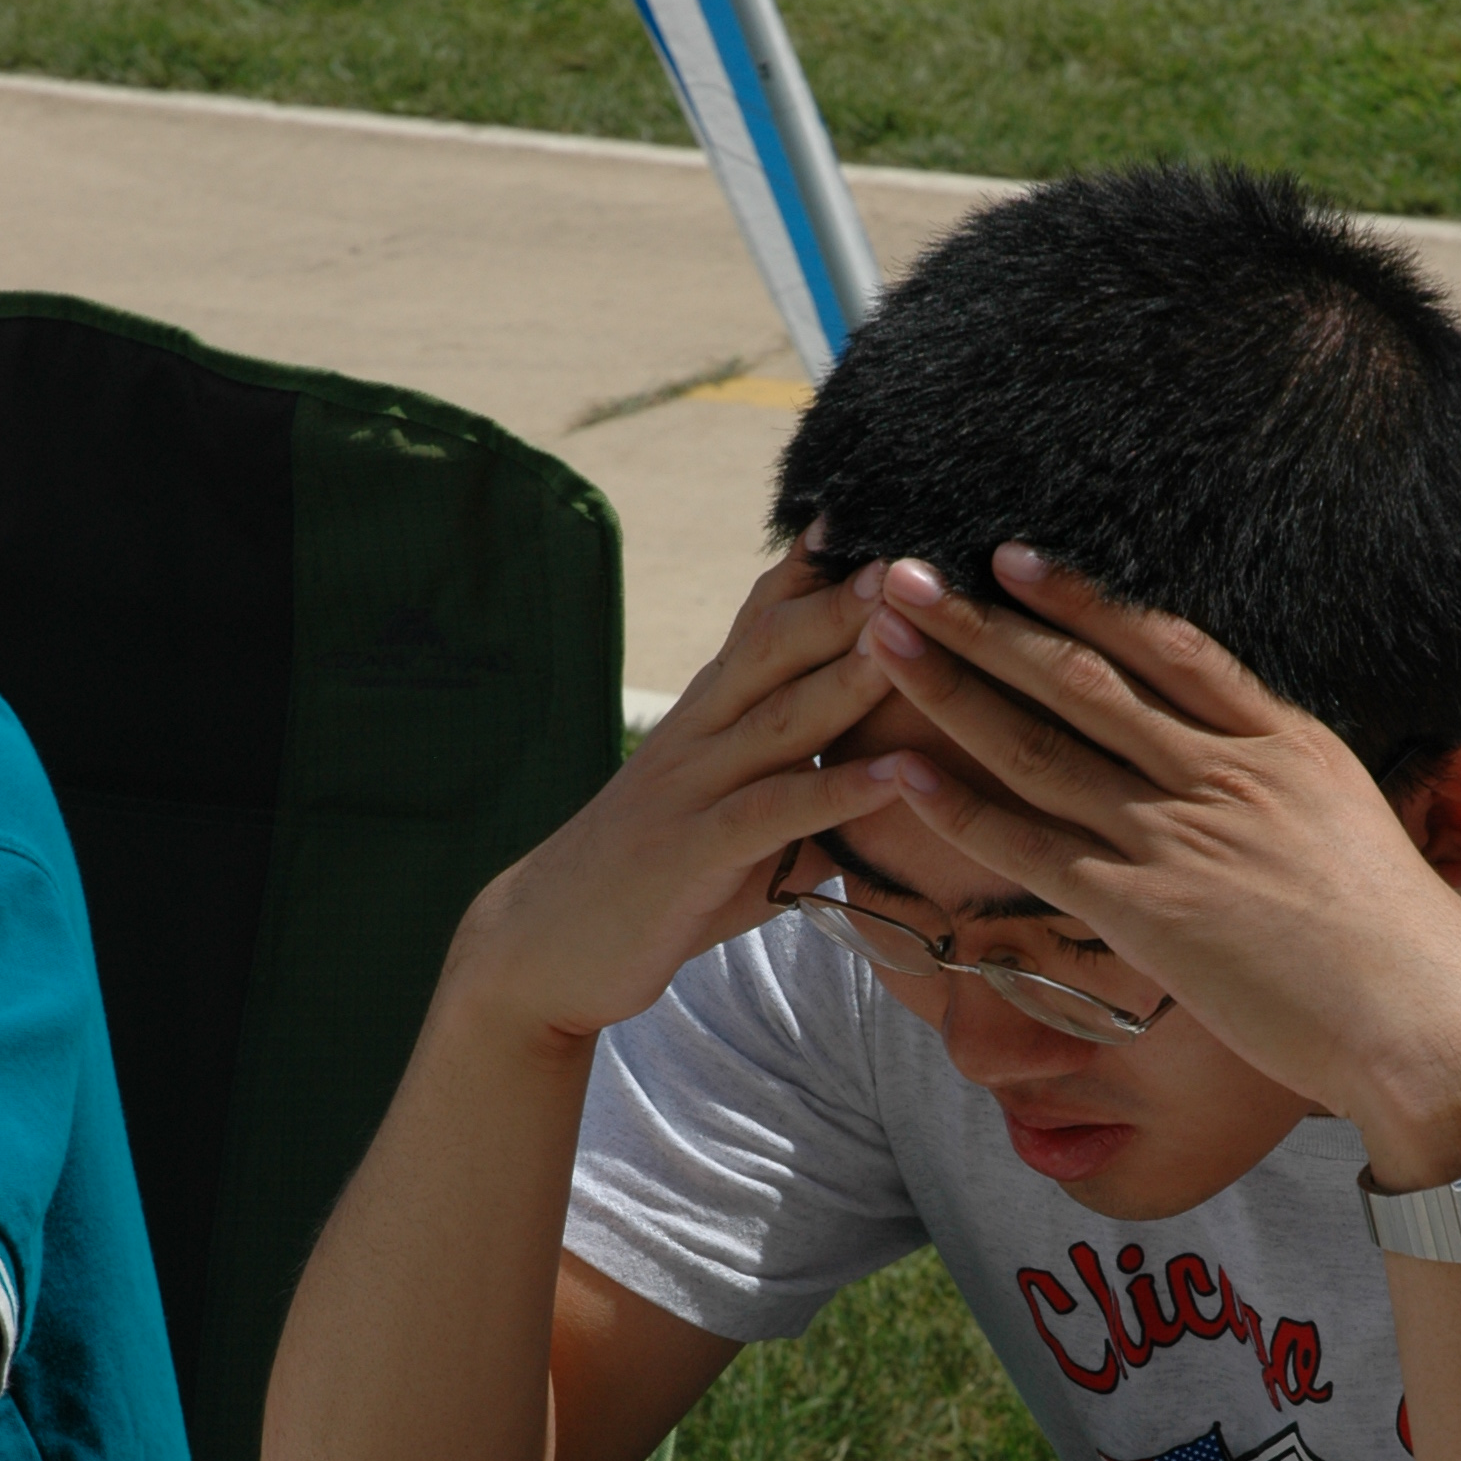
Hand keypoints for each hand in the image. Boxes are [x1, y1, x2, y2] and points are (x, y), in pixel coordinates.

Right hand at [454, 536, 907, 1045]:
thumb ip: (800, 795)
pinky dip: (838, 791)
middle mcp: (699, 735)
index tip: (873, 514)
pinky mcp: (692, 852)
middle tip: (915, 551)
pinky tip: (897, 775)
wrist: (545, 946)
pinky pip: (773, 812)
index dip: (812, 569)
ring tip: (913, 634)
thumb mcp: (733, 827)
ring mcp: (692, 789)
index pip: (761, 623)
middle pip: (776, 648)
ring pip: (780, 717)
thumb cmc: (655, 887)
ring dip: (851, 673)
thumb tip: (884, 785)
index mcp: (707, 718)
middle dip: (845, 598)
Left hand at [861, 547, 1460, 1179]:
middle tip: (904, 573)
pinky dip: (962, 805)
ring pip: (1041, 744)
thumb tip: (1259, 786)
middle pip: (1082, 677)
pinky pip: (1034, 847)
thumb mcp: (1353, 831)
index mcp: (1281, 742)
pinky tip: (902, 768)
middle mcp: (1224, 771)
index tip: (1014, 557)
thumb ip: (1290, 793)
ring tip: (883, 637)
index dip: (1081, 598)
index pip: (1165, 646)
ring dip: (953, 685)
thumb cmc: (1401, 948)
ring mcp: (1181, 836)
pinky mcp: (1148, 910)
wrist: (1428, 1021)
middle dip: (985, 621)